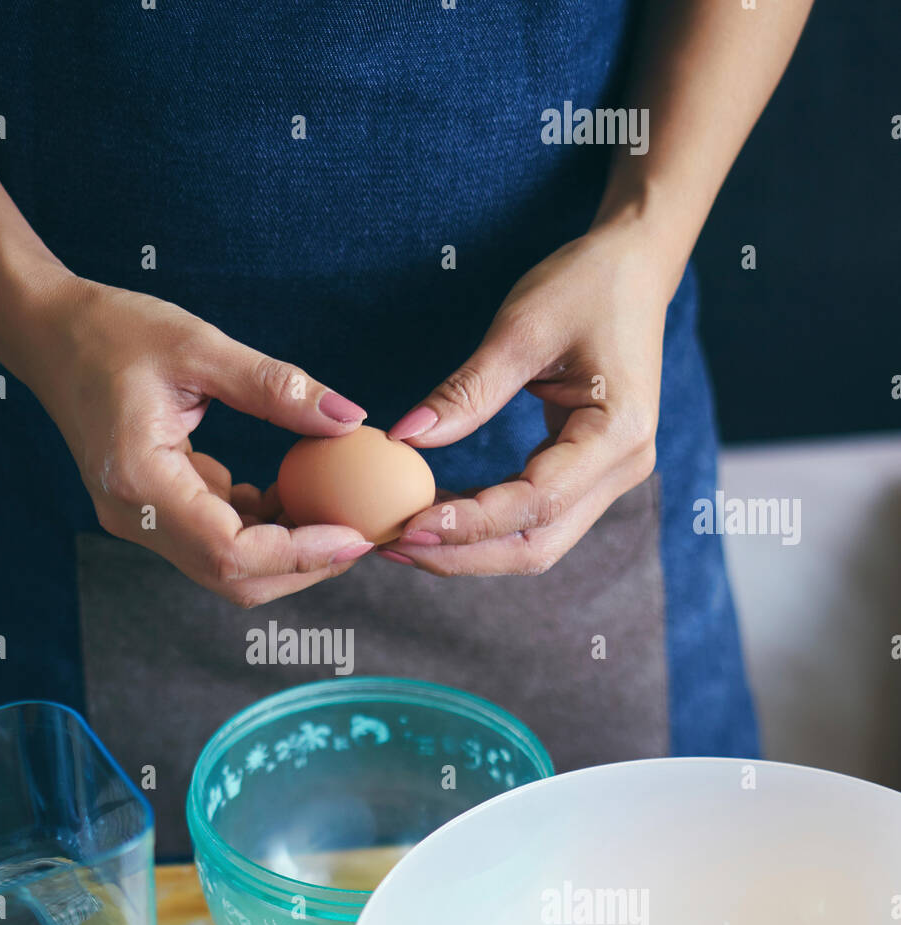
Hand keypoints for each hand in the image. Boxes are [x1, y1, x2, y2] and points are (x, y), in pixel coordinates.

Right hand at [27, 276, 373, 606]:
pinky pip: (215, 540)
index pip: (230, 551)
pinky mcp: (150, 512)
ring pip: (226, 568)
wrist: (50, 333)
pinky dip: (260, 528)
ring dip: (285, 551)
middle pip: (232, 578)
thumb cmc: (113, 331)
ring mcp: (139, 521)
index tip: (354, 537)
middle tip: (359, 535)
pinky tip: (291, 493)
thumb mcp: (198, 346)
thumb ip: (275, 386)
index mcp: (139, 481)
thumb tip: (349, 420)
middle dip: (302, 566)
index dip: (299, 554)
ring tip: (335, 512)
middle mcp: (134, 517)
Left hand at [382, 221, 675, 575]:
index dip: (470, 523)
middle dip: (462, 554)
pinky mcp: (587, 475)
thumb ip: (466, 392)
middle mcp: (623, 468)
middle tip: (392, 546)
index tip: (408, 526)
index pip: (537, 503)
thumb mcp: (520, 329)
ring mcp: (608, 477)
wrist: (633, 268)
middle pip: (536, 544)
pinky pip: (531, 518)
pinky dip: (481, 525)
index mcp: (618, 433)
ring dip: (468, 548)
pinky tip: (432, 513)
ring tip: (401, 536)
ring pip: (533, 542)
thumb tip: (404, 439)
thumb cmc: (585, 285)